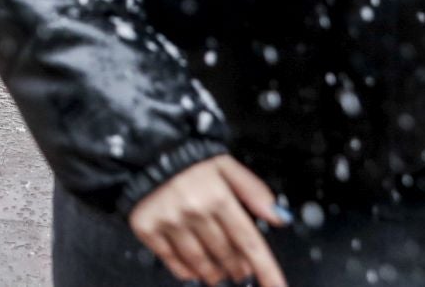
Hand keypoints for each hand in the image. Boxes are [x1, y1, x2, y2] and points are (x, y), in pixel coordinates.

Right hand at [127, 155, 288, 286]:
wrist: (146, 151)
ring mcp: (170, 221)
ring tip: (219, 273)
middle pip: (226, 255)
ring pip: (200, 262)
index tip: (277, 286)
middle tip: (240, 270)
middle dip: (238, 268)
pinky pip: (172, 261)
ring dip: (214, 273)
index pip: (249, 241)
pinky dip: (186, 271)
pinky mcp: (147, 228)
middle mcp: (194, 211)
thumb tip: (278, 216)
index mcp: (218, 196)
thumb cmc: (188, 161)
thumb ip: (253, 190)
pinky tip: (193, 270)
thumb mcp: (225, 166)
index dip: (266, 269)